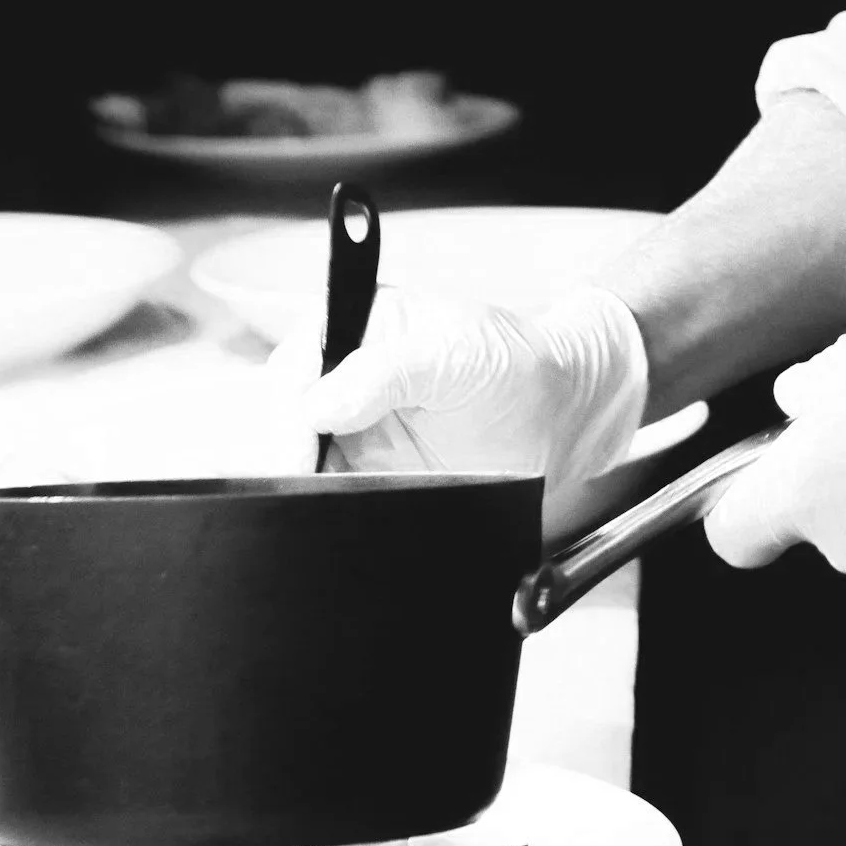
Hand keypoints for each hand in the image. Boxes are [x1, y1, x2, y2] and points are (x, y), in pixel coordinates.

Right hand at [271, 284, 649, 543]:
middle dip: (284, 449)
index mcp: (362, 327)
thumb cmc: (514, 364)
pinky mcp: (368, 476)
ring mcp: (354, 430)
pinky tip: (335, 518)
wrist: (561, 417)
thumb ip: (386, 370)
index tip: (298, 442)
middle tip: (300, 483)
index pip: (298, 358)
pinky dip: (325, 509)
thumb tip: (316, 403)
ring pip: (298, 460)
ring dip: (301, 484)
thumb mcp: (456, 353)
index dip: (289, 401)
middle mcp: (348, 376)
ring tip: (318, 504)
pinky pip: (329, 495)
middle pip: (286, 414)